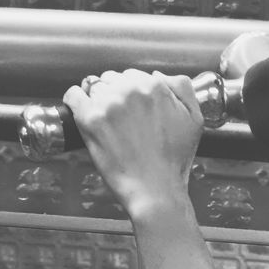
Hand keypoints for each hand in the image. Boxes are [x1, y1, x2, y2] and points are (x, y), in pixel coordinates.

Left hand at [65, 69, 202, 219]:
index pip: (133, 75)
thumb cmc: (173, 163)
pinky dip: (75, 100)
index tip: (133, 110)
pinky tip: (82, 111)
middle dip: (115, 95)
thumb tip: (159, 75)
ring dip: (98, 101)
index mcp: (155, 86)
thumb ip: (182, 88)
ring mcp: (109, 104)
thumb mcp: (194, 121)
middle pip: (113, 79)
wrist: (156, 192)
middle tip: (121, 121)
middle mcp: (131, 90)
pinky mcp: (91, 119)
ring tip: (107, 124)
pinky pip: (73, 95)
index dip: (132, 93)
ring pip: (94, 87)